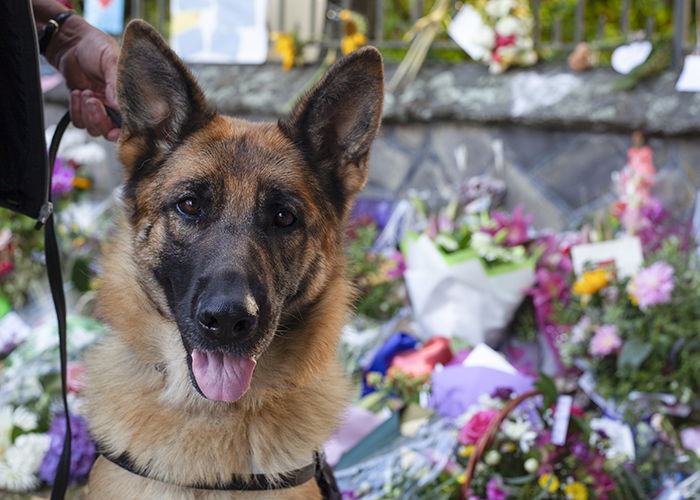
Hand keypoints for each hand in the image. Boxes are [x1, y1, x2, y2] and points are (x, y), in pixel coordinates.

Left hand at [46, 16, 120, 139]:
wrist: (71, 42)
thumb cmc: (96, 46)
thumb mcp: (111, 60)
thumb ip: (116, 84)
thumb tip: (118, 106)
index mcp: (131, 97)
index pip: (135, 122)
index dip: (128, 129)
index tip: (117, 126)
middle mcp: (117, 107)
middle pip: (113, 132)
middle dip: (100, 120)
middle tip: (93, 100)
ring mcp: (101, 109)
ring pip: (95, 130)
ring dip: (87, 113)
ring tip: (85, 92)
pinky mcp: (84, 108)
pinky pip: (80, 123)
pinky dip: (75, 110)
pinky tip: (77, 93)